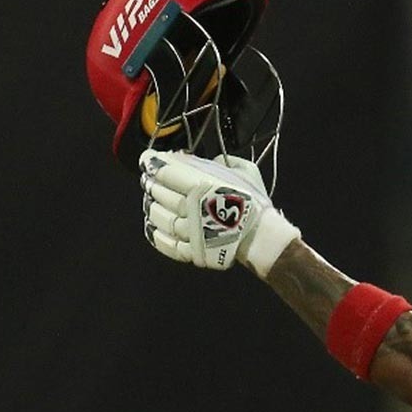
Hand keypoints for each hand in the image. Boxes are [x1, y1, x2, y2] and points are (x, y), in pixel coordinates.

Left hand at [140, 151, 299, 275]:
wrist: (264, 237)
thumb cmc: (254, 203)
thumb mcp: (245, 171)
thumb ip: (220, 162)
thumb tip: (198, 160)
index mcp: (203, 185)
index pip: (167, 171)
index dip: (153, 164)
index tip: (147, 160)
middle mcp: (192, 208)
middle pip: (159, 193)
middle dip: (151, 184)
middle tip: (148, 180)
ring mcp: (190, 232)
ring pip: (159, 217)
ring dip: (152, 208)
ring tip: (152, 202)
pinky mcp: (192, 251)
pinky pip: (166, 243)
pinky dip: (156, 235)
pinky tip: (153, 227)